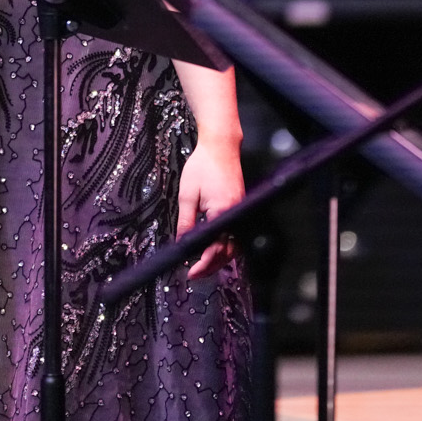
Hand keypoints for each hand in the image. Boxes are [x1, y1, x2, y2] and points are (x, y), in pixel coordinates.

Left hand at [176, 138, 243, 278]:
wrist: (220, 146)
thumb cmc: (203, 166)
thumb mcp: (187, 195)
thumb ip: (186, 222)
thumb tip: (182, 243)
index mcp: (222, 212)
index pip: (215, 248)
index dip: (203, 264)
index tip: (192, 273)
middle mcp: (235, 215)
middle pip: (228, 252)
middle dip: (212, 266)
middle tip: (195, 274)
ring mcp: (240, 211)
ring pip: (234, 245)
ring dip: (220, 258)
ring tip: (203, 265)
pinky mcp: (239, 207)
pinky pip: (235, 234)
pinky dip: (226, 245)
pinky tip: (214, 248)